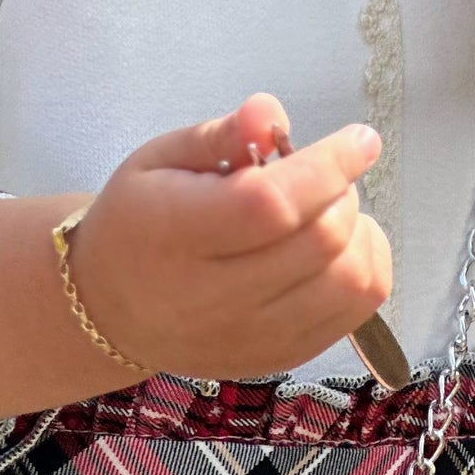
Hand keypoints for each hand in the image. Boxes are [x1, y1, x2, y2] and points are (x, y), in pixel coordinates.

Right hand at [67, 93, 392, 377]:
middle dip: (343, 192)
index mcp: (176, 236)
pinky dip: (365, 270)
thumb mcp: (161, 160)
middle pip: (320, 241)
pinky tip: (336, 250)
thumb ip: (221, 134)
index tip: (359, 139)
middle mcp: (214, 299)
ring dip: (359, 233)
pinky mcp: (277, 359)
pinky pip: (355, 314)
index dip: (328, 167)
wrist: (109, 313)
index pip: (271, 204)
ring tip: (330, 211)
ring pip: (349, 282)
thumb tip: (270, 115)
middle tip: (325, 175)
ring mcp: (249, 338)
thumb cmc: (139, 221)